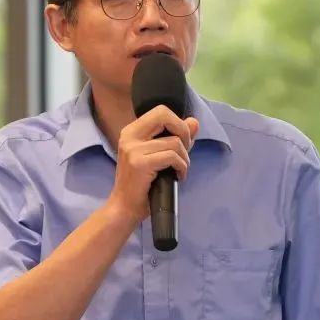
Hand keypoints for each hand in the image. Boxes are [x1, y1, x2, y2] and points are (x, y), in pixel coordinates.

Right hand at [105, 105, 199, 225]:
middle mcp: (129, 136)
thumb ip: (177, 137)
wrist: (125, 208)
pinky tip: (178, 177)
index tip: (182, 142)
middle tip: (184, 153)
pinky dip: (181, 167)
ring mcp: (133, 149)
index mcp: (131, 131)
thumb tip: (194, 121)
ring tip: (179, 170)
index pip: (160, 111)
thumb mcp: (160, 157)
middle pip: (165, 116)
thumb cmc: (142, 184)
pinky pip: (172, 157)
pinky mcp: (139, 163)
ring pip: (174, 142)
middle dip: (183, 133)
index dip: (177, 123)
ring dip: (184, 159)